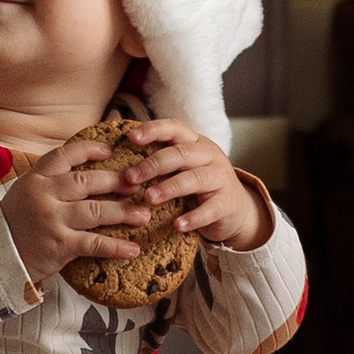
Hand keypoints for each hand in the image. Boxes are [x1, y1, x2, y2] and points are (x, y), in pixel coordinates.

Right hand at [0, 133, 147, 293]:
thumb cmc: (16, 222)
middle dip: (116, 181)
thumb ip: (51, 179)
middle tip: (138, 183)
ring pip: (96, 211)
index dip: (89, 150)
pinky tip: (133, 249)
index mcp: (36, 179)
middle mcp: (44, 195)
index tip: (109, 151)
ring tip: (144, 215)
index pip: (65, 155)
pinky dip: (116, 246)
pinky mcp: (59, 245)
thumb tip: (86, 165)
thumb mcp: (26, 192)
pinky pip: (94, 243)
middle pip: (86, 182)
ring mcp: (52, 220)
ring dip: (124, 212)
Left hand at [113, 121, 273, 251]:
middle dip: (153, 164)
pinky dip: (193, 218)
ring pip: (194, 179)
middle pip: (181, 154)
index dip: (153, 130)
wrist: (235, 210)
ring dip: (169, 187)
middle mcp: (210, 155)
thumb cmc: (198, 187)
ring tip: (149, 198)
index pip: (174, 128)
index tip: (131, 137)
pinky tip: (178, 225)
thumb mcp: (182, 168)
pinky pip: (210, 209)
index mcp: (195, 143)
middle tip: (130, 177)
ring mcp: (221, 178)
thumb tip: (117, 160)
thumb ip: (160, 161)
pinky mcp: (227, 203)